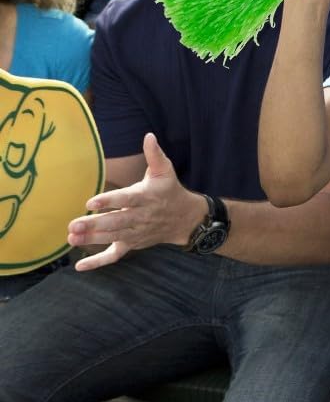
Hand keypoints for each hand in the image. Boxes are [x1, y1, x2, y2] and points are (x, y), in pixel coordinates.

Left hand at [68, 133, 204, 270]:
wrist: (185, 219)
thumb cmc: (170, 191)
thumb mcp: (165, 171)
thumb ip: (155, 155)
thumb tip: (149, 136)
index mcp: (146, 197)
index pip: (126, 200)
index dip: (109, 201)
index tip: (91, 202)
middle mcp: (141, 217)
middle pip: (116, 222)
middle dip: (94, 224)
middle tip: (73, 224)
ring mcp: (136, 232)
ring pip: (113, 237)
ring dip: (91, 239)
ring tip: (71, 237)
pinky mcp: (133, 244)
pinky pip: (115, 255)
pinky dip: (98, 262)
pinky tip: (80, 266)